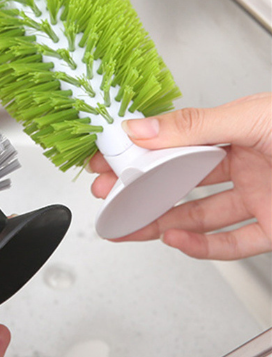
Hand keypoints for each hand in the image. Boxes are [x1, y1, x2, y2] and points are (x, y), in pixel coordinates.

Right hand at [88, 93, 271, 259]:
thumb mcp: (250, 117)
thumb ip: (194, 124)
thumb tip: (142, 129)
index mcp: (233, 133)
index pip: (174, 146)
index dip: (139, 155)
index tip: (109, 161)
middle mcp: (243, 166)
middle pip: (179, 184)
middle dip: (140, 192)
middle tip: (110, 197)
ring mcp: (256, 198)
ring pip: (199, 217)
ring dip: (160, 223)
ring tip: (129, 225)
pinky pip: (233, 244)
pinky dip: (202, 247)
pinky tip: (175, 240)